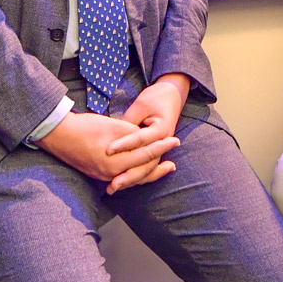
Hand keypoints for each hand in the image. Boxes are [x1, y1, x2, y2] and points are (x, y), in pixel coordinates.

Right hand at [37, 111, 179, 184]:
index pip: (146, 156)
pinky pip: (124, 177)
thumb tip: (147, 139)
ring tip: (166, 166)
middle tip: (174, 148)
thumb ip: (133, 135)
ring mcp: (105, 176)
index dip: (162, 147)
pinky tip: (143, 168)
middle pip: (143, 170)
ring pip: (135, 177)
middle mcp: (111, 174)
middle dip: (160, 160)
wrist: (59, 135)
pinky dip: (137, 172)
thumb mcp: (113, 127)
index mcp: (116, 163)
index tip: (175, 140)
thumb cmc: (86, 127)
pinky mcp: (100, 174)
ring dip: (152, 170)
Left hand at [105, 74, 190, 192]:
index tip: (108, 151)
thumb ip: (128, 122)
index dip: (123, 146)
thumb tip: (112, 139)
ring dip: (131, 178)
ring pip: (146, 167)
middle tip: (112, 183)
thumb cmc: (157, 97)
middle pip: (145, 163)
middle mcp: (163, 142)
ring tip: (113, 186)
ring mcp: (161, 147)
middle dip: (128, 174)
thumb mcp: (141, 105)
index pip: (139, 141)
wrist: (173, 94)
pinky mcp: (157, 147)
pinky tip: (121, 181)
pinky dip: (135, 173)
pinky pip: (146, 163)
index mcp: (161, 129)